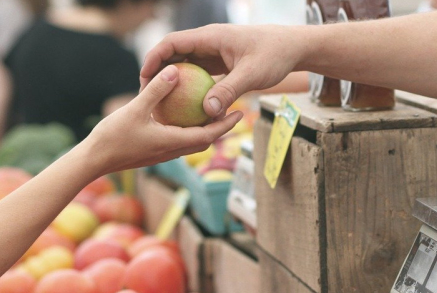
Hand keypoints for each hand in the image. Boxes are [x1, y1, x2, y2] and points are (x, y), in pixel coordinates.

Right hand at [84, 65, 242, 176]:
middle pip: (205, 141)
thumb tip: (175, 70)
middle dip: (221, 128)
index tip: (240, 113)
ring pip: (191, 143)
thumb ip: (156, 90)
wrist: (94, 160)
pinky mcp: (154, 153)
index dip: (226, 125)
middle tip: (232, 111)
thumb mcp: (135, 109)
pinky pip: (178, 141)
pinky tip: (181, 117)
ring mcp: (163, 154)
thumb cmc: (113, 136)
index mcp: (173, 142)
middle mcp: (172, 151)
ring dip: (205, 130)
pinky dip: (187, 130)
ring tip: (211, 113)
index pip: (208, 135)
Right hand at [140, 24, 305, 117]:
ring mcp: (214, 52)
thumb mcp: (251, 75)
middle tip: (146, 94)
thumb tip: (207, 112)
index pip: (172, 42)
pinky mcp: (220, 63)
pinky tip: (185, 107)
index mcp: (210, 37)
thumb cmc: (274, 55)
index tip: (144, 77)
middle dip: (158, 72)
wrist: (293, 48)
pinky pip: (199, 74)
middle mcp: (208, 42)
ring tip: (161, 102)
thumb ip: (229, 91)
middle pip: (174, 54)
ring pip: (185, 65)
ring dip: (173, 81)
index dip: (154, 58)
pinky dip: (190, 87)